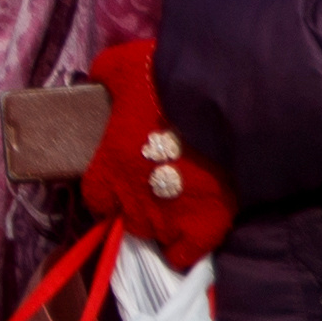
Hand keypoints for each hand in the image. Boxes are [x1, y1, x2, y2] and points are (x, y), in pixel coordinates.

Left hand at [87, 35, 233, 265]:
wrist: (225, 98)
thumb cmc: (169, 78)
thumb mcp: (124, 65)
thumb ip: (106, 75)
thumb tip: (98, 77)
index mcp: (108, 166)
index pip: (96, 198)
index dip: (109, 191)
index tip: (123, 181)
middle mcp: (131, 199)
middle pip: (127, 219)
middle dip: (138, 207)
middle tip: (158, 188)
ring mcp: (167, 217)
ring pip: (154, 235)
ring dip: (162, 224)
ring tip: (178, 205)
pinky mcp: (204, 226)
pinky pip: (185, 255)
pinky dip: (184, 250)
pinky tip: (190, 235)